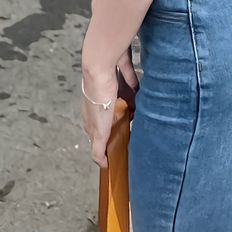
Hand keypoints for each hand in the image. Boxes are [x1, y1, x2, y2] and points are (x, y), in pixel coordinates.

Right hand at [81, 50, 138, 168]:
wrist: (101, 66)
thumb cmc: (98, 97)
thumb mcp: (98, 130)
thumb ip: (98, 148)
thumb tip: (102, 165)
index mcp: (90, 115)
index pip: (96, 132)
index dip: (105, 139)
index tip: (117, 146)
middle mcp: (97, 99)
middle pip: (109, 113)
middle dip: (119, 121)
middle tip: (131, 128)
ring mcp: (107, 84)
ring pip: (119, 97)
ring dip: (128, 103)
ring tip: (139, 111)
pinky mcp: (117, 69)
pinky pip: (128, 78)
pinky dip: (134, 84)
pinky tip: (141, 90)